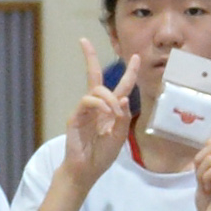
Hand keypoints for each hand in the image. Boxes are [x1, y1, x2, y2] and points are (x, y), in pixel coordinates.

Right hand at [63, 32, 132, 178]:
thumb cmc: (103, 154)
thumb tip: (124, 97)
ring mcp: (85, 110)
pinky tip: (106, 113)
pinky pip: (87, 100)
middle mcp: (97, 106)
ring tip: (113, 113)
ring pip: (96, 89)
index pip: (121, 86)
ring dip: (109, 97)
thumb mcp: (120, 136)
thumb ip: (123, 118)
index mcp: (111, 109)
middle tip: (83, 41)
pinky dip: (99, 103)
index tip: (135, 56)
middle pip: (95, 76)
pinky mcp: (75, 116)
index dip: (129, 72)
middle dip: (89, 57)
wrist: (86, 170)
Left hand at [189, 132, 210, 210]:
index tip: (203, 164)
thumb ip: (207, 159)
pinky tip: (209, 190)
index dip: (209, 146)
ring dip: (201, 173)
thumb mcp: (204, 175)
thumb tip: (207, 143)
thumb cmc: (210, 202)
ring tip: (206, 186)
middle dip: (200, 161)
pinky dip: (205, 179)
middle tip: (202, 178)